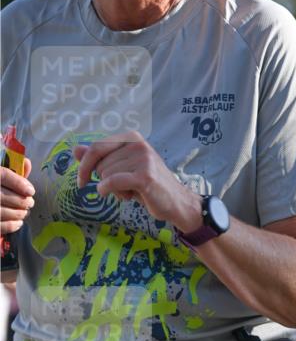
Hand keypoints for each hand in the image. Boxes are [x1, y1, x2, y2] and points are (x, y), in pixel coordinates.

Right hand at [1, 159, 33, 235]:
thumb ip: (12, 169)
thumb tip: (27, 163)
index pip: (3, 175)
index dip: (18, 183)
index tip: (30, 191)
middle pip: (3, 196)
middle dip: (21, 201)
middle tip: (30, 203)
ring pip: (1, 212)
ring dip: (18, 214)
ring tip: (24, 212)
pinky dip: (10, 225)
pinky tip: (18, 222)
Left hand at [74, 131, 201, 231]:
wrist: (175, 202)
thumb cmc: (147, 185)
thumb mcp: (122, 169)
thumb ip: (100, 158)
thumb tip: (75, 150)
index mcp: (131, 138)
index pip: (96, 148)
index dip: (85, 166)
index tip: (82, 181)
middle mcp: (137, 144)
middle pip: (100, 164)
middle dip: (106, 180)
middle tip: (125, 187)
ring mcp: (142, 158)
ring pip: (106, 175)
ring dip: (114, 189)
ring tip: (133, 191)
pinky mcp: (144, 176)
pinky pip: (112, 182)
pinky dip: (109, 191)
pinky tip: (123, 196)